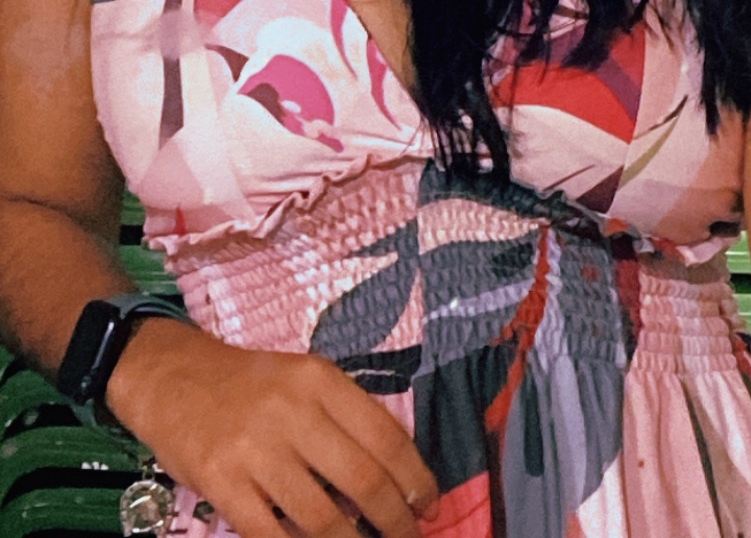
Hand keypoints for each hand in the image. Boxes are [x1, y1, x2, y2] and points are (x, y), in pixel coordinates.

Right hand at [107, 322, 438, 537]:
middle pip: (362, 479)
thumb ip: (342, 416)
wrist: (173, 376)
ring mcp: (255, 449)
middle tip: (408, 536)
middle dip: (395, 520)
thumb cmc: (249, 382)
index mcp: (319, 380)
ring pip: (321, 518)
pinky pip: (270, 535)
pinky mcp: (221, 482)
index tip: (429, 505)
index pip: (385, 435)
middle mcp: (292, 410)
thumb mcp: (302, 377)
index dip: (415, 478)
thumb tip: (394, 473)